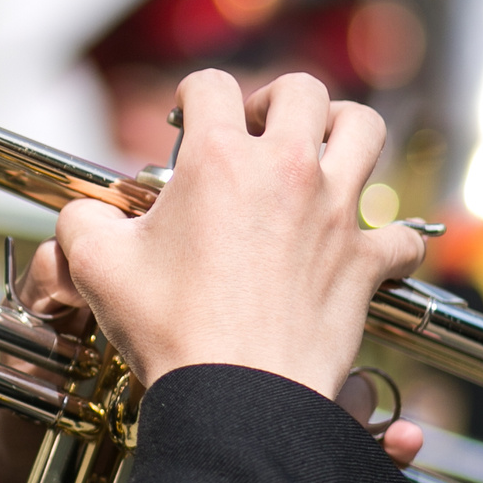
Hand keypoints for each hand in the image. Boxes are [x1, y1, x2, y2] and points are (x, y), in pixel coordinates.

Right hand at [51, 70, 425, 400]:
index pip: (210, 86)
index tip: (185, 119)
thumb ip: (82, 221)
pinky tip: (366, 245)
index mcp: (219, 160)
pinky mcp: (366, 263)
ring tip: (321, 148)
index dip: (191, 96)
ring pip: (365, 130)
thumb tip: (86, 216)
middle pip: (302, 91)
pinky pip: (400, 235)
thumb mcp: (96, 264)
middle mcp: (286, 171)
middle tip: (255, 127)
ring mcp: (335, 214)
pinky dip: (388, 237)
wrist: (239, 396)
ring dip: (344, 129)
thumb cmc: (171, 330)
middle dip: (275, 98)